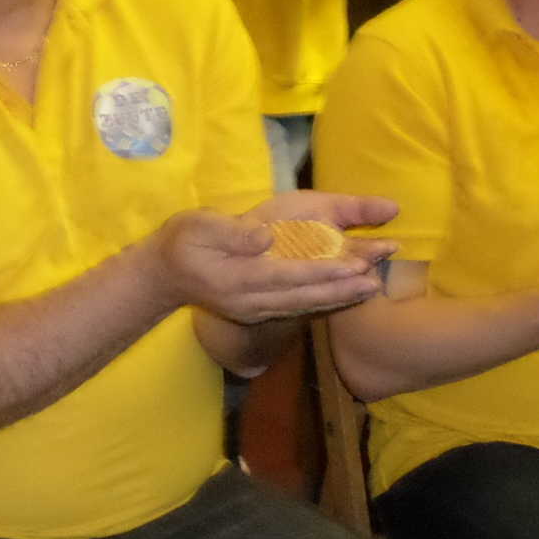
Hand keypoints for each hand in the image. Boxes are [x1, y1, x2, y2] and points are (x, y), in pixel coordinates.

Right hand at [153, 192, 398, 324]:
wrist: (163, 275)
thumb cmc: (181, 242)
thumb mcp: (198, 227)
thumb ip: (232, 233)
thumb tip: (265, 236)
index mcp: (237, 279)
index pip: (288, 276)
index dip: (323, 272)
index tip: (354, 266)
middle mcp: (251, 302)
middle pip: (303, 298)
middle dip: (340, 291)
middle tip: (374, 281)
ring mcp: (255, 310)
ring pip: (303, 307)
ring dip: (337, 299)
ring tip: (370, 289)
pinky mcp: (259, 311)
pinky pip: (297, 308)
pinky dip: (323, 303)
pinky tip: (346, 295)